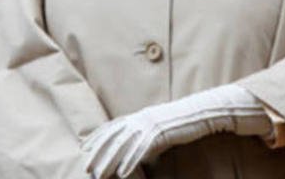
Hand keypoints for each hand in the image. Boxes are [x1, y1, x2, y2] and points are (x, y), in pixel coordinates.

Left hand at [82, 84, 270, 177]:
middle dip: (98, 153)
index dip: (97, 137)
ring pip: (123, 145)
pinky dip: (131, 162)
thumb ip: (145, 138)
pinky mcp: (159, 133)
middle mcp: (139, 119)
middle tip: (87, 167)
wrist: (200, 111)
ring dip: (109, 161)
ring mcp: (148, 125)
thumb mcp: (159, 129)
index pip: (111, 127)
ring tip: (100, 175)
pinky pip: (141, 150)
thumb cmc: (180, 122)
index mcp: (138, 116)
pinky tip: (123, 174)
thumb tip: (138, 153)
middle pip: (112, 137)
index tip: (84, 148)